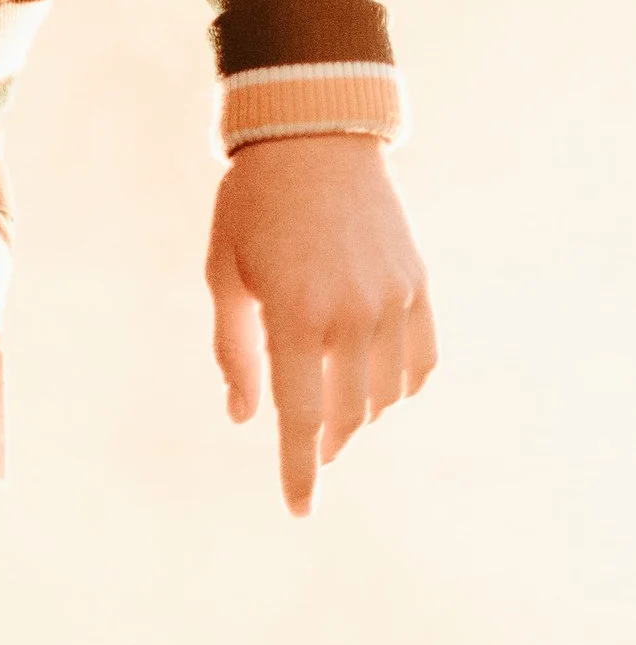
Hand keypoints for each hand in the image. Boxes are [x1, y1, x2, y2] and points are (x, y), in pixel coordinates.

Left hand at [207, 134, 435, 514]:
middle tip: (309, 445)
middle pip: (347, 416)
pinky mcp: (418, 287)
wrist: (313, 136)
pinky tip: (374, 381)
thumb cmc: (253, 206)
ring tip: (333, 397)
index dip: (300, 469)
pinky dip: (398, 386)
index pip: (301, 417)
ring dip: (359, 413)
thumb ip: (235, 351)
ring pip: (384, 396)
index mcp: (296, 312)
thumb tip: (244, 418)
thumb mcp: (225, 273)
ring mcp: (392, 301)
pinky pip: (419, 364)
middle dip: (325, 441)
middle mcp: (352, 313)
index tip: (299, 508)